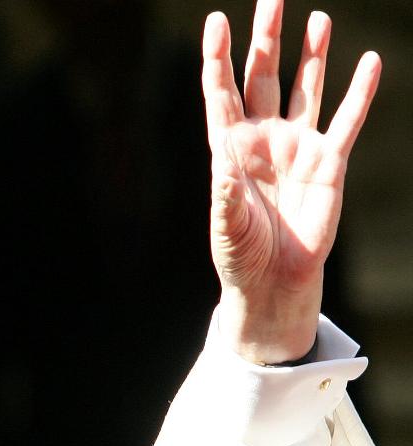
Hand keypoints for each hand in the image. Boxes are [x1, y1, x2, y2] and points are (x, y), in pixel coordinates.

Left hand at [203, 0, 379, 363]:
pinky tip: (369, 62)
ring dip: (312, 55)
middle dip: (267, 39)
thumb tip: (221, 167)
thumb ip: (224, 196)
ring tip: (317, 19)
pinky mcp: (330, 162)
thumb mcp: (226, 226)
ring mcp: (298, 146)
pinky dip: (360, 92)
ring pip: (306, 88)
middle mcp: (262, 138)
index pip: (221, 92)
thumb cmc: (240, 254)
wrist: (274, 280)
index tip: (215, 21)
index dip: (217, 57)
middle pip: (264, 77)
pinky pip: (347, 120)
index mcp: (228, 148)